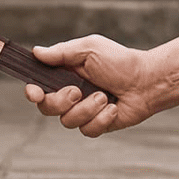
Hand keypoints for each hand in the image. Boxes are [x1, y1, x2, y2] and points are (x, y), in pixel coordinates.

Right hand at [24, 35, 157, 137]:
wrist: (146, 81)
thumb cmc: (120, 61)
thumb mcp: (89, 49)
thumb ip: (62, 52)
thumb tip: (37, 52)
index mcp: (65, 75)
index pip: (39, 86)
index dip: (32, 92)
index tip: (35, 92)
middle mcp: (71, 95)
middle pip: (47, 108)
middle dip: (60, 102)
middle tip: (77, 91)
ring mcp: (83, 111)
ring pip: (68, 121)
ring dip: (87, 108)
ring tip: (105, 96)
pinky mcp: (97, 124)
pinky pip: (88, 130)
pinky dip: (102, 119)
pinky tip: (113, 108)